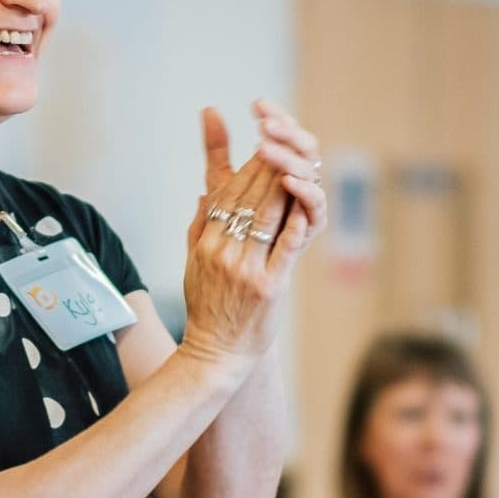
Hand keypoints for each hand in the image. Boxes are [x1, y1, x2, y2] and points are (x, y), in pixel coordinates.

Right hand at [178, 102, 320, 368]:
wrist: (215, 352)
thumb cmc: (207, 307)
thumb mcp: (194, 262)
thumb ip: (200, 226)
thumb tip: (205, 193)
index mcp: (206, 243)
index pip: (227, 195)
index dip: (246, 168)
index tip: (262, 146)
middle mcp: (223, 252)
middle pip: (247, 199)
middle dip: (266, 168)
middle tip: (283, 144)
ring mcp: (246, 269)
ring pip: (266, 217)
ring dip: (282, 187)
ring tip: (296, 165)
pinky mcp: (269, 288)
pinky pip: (284, 250)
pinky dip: (295, 226)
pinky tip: (304, 207)